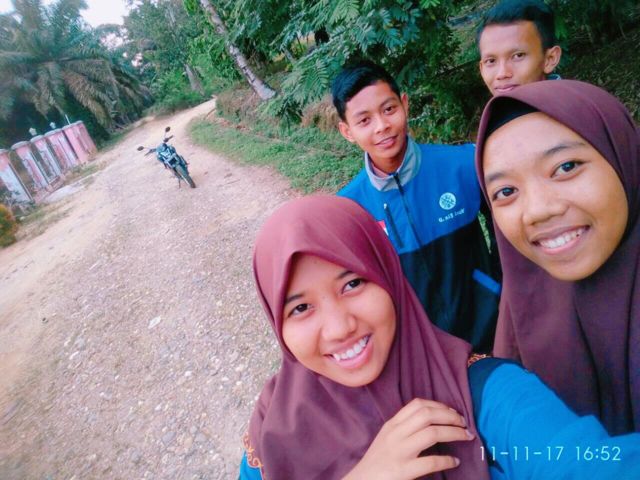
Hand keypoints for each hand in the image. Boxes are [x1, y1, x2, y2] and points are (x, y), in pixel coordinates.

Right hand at [343, 398, 473, 479]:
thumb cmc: (377, 461)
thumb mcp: (387, 438)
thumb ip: (404, 428)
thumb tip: (433, 421)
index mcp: (392, 424)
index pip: (417, 404)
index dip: (439, 405)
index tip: (452, 412)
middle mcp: (395, 434)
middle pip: (427, 415)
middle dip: (450, 416)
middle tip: (464, 423)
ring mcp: (399, 452)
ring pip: (432, 433)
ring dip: (454, 433)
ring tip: (466, 437)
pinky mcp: (403, 471)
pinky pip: (431, 461)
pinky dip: (447, 460)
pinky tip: (455, 461)